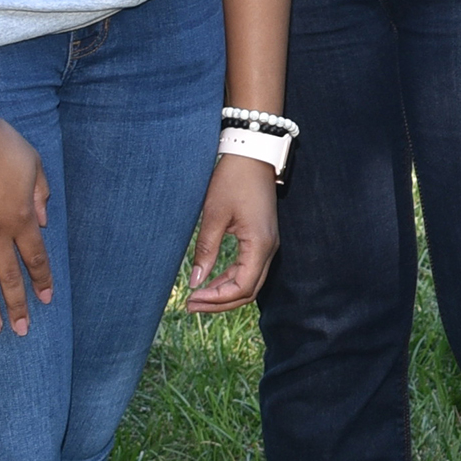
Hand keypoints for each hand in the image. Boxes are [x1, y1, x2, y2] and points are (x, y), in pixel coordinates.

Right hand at [0, 108, 54, 334]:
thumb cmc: (1, 144)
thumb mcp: (35, 165)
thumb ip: (41, 195)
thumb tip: (44, 222)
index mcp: (22, 219)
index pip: (35, 258)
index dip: (41, 280)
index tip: (46, 300)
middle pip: (9, 277)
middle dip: (18, 306)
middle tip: (21, 330)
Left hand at [182, 156, 280, 308]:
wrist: (252, 156)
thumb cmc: (233, 180)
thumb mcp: (214, 214)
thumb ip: (206, 250)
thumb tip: (195, 281)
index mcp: (259, 244)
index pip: (242, 287)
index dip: (217, 299)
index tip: (192, 299)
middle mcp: (269, 248)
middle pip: (248, 290)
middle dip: (220, 302)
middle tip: (191, 305)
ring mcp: (268, 244)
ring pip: (250, 282)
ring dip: (225, 292)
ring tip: (198, 296)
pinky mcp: (262, 239)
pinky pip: (249, 268)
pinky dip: (231, 279)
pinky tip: (211, 281)